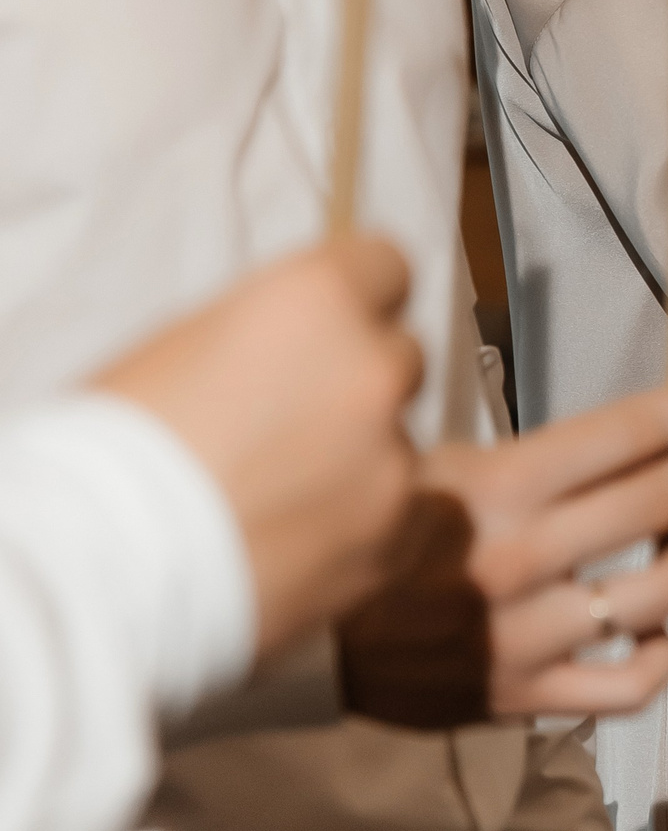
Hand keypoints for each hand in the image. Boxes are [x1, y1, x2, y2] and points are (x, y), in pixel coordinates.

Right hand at [91, 238, 423, 656]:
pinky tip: (298, 542)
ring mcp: (395, 457)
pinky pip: (401, 517)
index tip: (331, 330)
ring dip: (359, 462)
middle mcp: (374, 369)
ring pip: (398, 446)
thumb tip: (306, 342)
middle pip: (398, 359)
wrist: (105, 563)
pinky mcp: (397, 534)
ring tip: (280, 499)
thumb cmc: (116, 442)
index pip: (385, 267)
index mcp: (319, 300)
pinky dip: (362, 526)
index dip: (357, 300)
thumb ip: (273, 332)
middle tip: (292, 426)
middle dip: (356, 385)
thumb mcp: (188, 343)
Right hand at [337, 377, 667, 725]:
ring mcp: (528, 634)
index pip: (622, 438)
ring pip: (660, 594)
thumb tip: (610, 432)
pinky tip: (660, 631)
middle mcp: (523, 558)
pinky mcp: (524, 695)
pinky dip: (660, 658)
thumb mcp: (428, 467)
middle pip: (653, 503)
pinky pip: (626, 687)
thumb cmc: (371, 539)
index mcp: (497, 489)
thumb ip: (514, 455)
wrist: (302, 644)